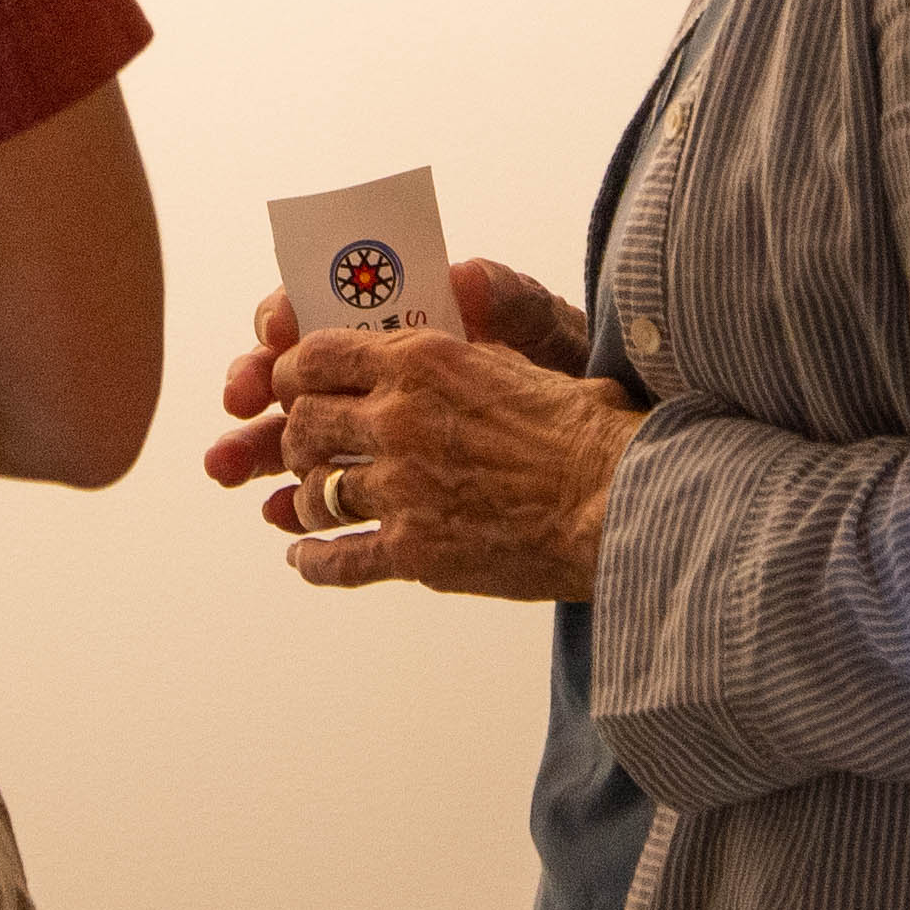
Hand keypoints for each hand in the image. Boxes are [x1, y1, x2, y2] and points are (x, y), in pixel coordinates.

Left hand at [199, 261, 640, 603]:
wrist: (618, 501)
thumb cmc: (584, 431)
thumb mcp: (516, 363)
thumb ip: (463, 355)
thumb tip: (445, 347)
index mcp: (421, 363)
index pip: (317, 355)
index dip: (292, 372)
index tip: (292, 384)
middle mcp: (398, 420)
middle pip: (303, 425)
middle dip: (293, 438)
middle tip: (301, 449)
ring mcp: (400, 489)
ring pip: (315, 493)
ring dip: (306, 500)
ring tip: (311, 506)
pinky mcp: (414, 552)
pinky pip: (339, 559)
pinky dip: (313, 562)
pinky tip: (303, 560)